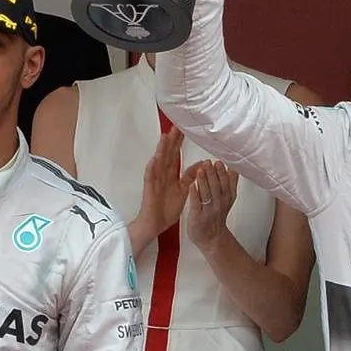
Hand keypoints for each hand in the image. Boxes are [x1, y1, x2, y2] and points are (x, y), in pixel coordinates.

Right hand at [132, 129, 187, 248]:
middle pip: (167, 154)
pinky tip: (153, 160)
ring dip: (161, 150)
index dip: (179, 142)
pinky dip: (152, 169)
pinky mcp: (150, 190)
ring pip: (158, 162)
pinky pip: (150, 178)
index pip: (175, 154)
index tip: (184, 129)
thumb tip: (201, 164)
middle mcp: (162, 175)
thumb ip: (189, 176)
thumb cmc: (166, 208)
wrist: (155, 224)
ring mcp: (155, 181)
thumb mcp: (183, 189)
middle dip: (171, 140)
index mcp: (171, 175)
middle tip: (176, 126)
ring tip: (165, 137)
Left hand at [182, 160, 238, 253]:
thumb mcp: (228, 198)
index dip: (223, 172)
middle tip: (209, 162)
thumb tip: (233, 167)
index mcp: (227, 197)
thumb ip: (231, 182)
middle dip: (213, 173)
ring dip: (204, 181)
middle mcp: (219, 203)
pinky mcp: (198, 216)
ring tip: (201, 169)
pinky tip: (192, 185)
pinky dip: (194, 194)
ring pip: (207, 193)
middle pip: (217, 186)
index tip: (220, 162)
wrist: (212, 238)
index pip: (227, 182)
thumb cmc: (217, 216)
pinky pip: (196, 204)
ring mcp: (208, 210)